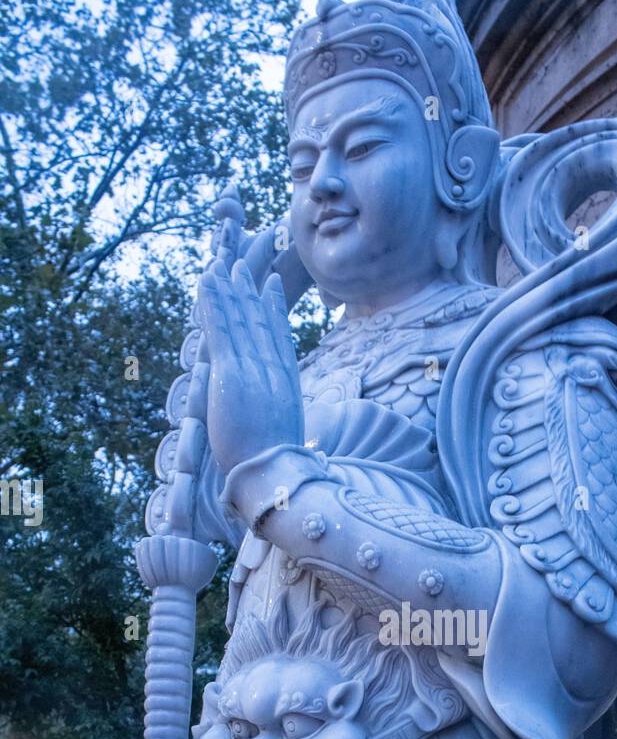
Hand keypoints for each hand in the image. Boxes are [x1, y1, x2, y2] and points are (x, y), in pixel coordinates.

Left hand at [197, 259, 303, 474]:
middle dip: (249, 291)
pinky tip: (207, 281)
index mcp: (287, 382)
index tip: (271, 285)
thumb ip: (280, 421)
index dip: (274, 308)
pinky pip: (220, 328)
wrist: (272, 474)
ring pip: (238, 319)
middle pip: (259, 321)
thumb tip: (279, 428)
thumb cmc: (279, 468)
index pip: (280, 336)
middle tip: (241, 266)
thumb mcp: (285, 438)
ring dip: (228, 289)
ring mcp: (253, 369)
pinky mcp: (231, 373)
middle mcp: (272, 369)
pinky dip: (213, 302)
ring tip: (221, 264)